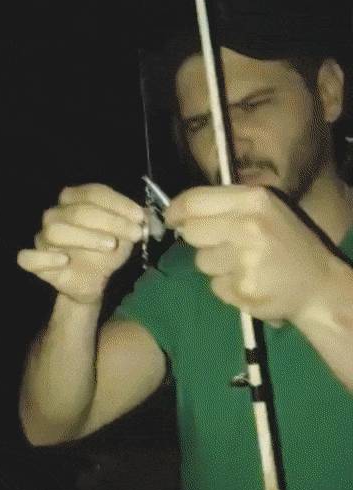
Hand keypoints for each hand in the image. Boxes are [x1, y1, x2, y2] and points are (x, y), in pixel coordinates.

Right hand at [17, 184, 145, 304]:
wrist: (93, 281)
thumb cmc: (106, 250)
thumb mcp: (125, 234)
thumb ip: (133, 221)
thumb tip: (146, 213)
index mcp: (75, 200)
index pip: (93, 193)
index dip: (118, 204)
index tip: (140, 218)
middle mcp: (56, 214)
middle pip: (76, 211)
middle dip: (108, 221)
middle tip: (133, 234)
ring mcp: (43, 238)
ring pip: (54, 230)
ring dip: (84, 237)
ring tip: (109, 246)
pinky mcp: (35, 262)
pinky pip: (28, 257)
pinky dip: (44, 258)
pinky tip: (63, 261)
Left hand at [163, 185, 332, 323]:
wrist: (318, 285)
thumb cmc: (286, 242)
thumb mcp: (264, 209)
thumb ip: (225, 205)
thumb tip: (179, 211)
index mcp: (253, 200)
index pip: (195, 201)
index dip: (176, 210)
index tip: (170, 218)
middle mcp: (248, 227)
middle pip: (192, 232)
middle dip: (200, 239)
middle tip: (221, 244)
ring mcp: (245, 260)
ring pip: (200, 261)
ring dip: (215, 265)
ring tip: (242, 265)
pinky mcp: (242, 289)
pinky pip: (213, 286)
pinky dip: (225, 286)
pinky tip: (247, 282)